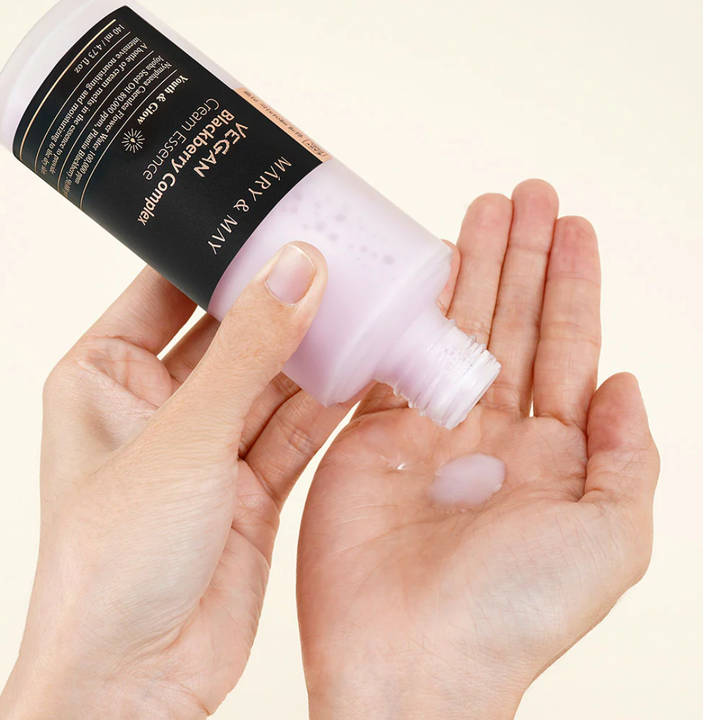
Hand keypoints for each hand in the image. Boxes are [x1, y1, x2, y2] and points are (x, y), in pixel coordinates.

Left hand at [0, 243, 346, 719]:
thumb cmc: (112, 564)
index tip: (275, 215)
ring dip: (317, 350)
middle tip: (340, 257)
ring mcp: (208, 446)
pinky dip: (330, 403)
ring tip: (368, 305)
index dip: (222, 251)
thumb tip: (297, 271)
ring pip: (273, 379)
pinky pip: (296, 428)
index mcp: (104, 378)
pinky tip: (367, 369)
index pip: (168, 288)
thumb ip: (247, 353)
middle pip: (231, 331)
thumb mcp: (182, 439)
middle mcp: (157, 406)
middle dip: (283, 300)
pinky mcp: (250, 485)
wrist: (137, 680)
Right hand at [297, 181, 659, 719]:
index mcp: (553, 454)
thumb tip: (624, 378)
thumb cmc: (512, 613)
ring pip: (453, 329)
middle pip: (510, 323)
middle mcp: (492, 433)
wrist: (408, 659)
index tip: (572, 226)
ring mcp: (429, 430)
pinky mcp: (372, 436)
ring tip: (481, 210)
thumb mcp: (612, 539)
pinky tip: (418, 271)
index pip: (566, 345)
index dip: (571, 284)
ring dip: (469, 269)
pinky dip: (405, 314)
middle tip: (526, 195)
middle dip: (520, 258)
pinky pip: (390, 359)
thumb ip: (629, 454)